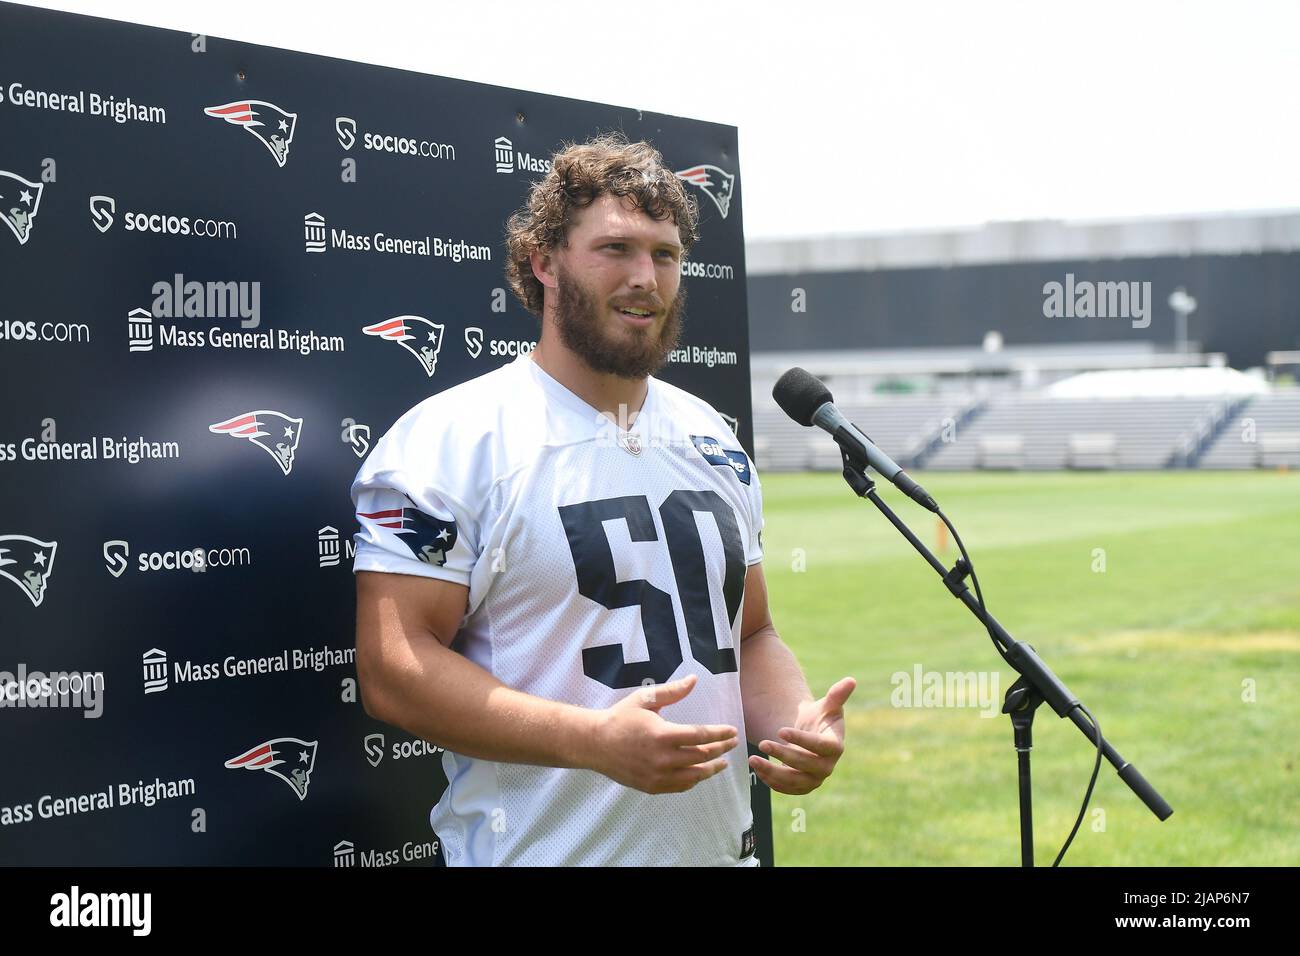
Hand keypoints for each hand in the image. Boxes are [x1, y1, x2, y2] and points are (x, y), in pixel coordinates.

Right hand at [591, 674, 738, 794]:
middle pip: (702, 756)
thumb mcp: (644, 699)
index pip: (701, 736)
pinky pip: (680, 787)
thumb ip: (671, 691)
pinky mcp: (651, 787)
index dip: (720, 734)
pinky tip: (699, 773)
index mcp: (663, 735)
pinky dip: (693, 780)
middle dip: (721, 749)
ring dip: (711, 769)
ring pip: (694, 776)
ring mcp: (657, 776)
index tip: (732, 731)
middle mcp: (662, 759)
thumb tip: (694, 679)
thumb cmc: (620, 718)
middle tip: (732, 743)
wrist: (594, 744)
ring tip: (722, 763)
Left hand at [749, 677, 855, 794]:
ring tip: (753, 759)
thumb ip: (837, 695)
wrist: (813, 735)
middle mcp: (827, 766)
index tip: (781, 730)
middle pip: (806, 765)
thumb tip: (851, 680)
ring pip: (794, 781)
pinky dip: (771, 781)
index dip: (802, 740)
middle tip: (763, 743)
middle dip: (783, 755)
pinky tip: (757, 768)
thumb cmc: (821, 717)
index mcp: (835, 746)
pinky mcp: (802, 786)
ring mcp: (815, 779)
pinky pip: (787, 789)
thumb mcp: (828, 705)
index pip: (820, 746)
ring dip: (772, 772)